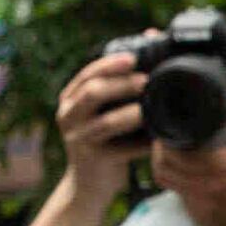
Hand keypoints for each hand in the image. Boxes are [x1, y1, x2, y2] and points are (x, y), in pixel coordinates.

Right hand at [54, 50, 149, 192]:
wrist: (89, 184)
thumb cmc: (104, 140)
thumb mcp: (101, 111)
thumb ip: (117, 86)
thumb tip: (149, 40)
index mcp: (70, 100)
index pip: (87, 74)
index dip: (109, 64)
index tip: (132, 58)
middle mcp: (68, 117)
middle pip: (92, 93)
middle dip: (121, 84)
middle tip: (146, 80)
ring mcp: (78, 140)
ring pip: (107, 122)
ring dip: (133, 113)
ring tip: (152, 107)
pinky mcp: (94, 160)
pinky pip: (121, 148)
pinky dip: (142, 142)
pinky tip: (157, 136)